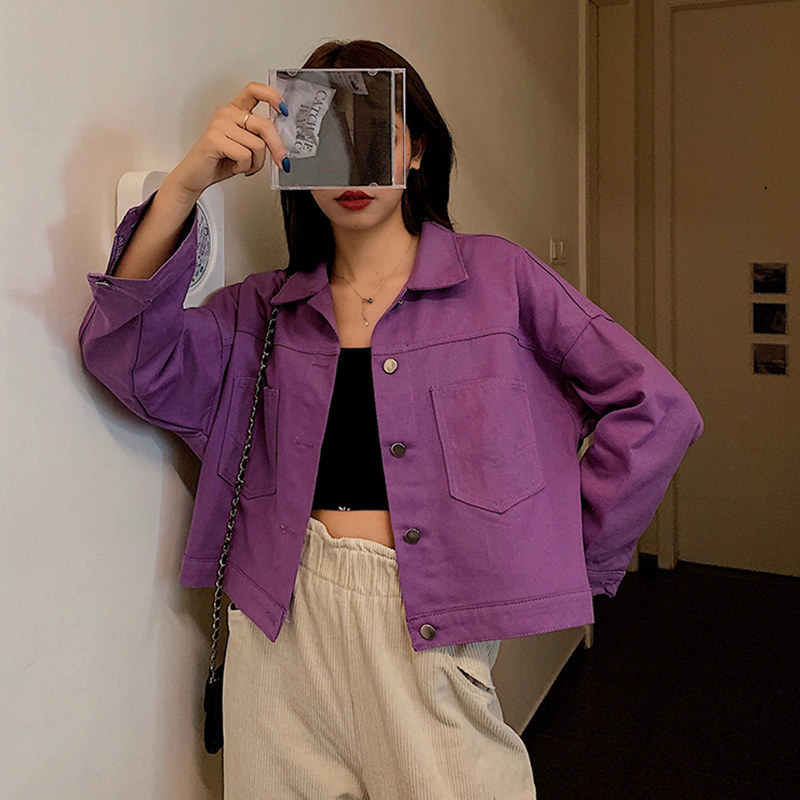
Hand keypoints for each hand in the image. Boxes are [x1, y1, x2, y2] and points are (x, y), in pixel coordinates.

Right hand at [167, 81, 288, 198]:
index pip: (254, 90)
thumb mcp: (245, 145)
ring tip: (244, 166)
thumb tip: (281, 142)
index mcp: (235, 111)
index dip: (271, 96)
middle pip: (264, 125)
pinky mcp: (215, 139)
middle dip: (277, 147)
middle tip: (281, 161)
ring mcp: (220, 124)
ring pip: (257, 144)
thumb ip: (259, 137)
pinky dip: (245, 167)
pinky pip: (245, 155)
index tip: (284, 109)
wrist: (196, 175)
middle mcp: (227, 114)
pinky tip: (235, 167)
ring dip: (256, 163)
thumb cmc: (220, 160)